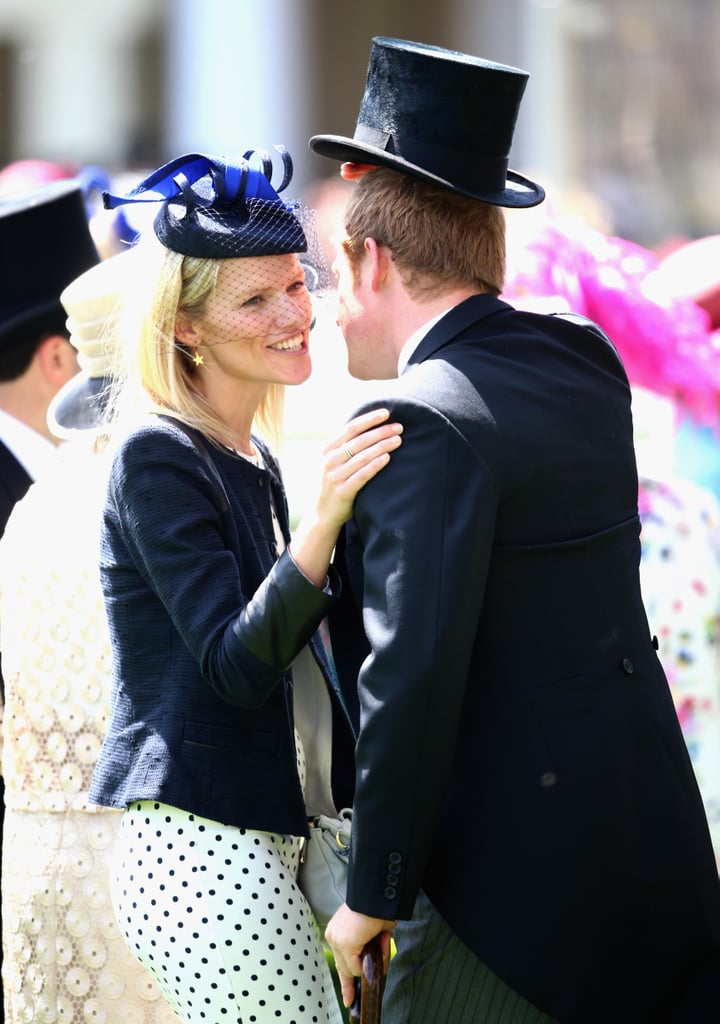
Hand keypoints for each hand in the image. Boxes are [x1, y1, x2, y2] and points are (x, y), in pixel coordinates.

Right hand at [289, 408, 401, 586]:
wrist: (323, 513)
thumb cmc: (336, 482)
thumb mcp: (335, 461)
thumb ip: (347, 446)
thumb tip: (371, 426)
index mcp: (328, 449)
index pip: (350, 428)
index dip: (369, 419)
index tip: (386, 413)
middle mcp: (330, 460)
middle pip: (359, 440)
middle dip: (381, 431)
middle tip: (399, 427)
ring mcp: (335, 475)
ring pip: (362, 456)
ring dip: (382, 446)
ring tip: (398, 440)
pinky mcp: (343, 490)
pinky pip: (362, 474)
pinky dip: (375, 465)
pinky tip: (387, 458)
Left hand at [325, 903, 395, 1007]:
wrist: (378, 893)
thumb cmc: (379, 906)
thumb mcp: (375, 931)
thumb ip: (372, 949)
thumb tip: (377, 965)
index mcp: (337, 931)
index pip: (339, 960)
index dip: (345, 980)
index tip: (348, 996)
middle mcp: (333, 936)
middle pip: (343, 967)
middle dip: (351, 982)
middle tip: (351, 998)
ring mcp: (337, 940)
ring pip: (352, 968)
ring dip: (368, 964)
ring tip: (381, 942)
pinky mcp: (345, 944)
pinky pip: (358, 966)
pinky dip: (371, 961)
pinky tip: (378, 943)